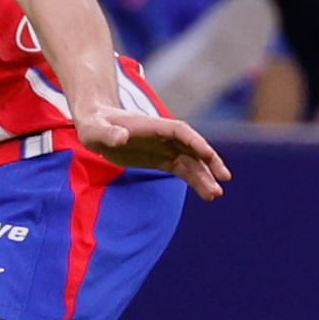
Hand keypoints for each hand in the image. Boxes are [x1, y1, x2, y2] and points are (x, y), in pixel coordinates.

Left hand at [78, 105, 231, 199]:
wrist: (96, 125)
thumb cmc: (94, 124)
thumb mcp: (95, 129)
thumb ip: (108, 133)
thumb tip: (122, 137)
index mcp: (153, 125)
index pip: (180, 131)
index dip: (195, 141)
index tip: (208, 154)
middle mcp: (164, 136)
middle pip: (193, 147)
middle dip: (209, 162)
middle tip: (223, 178)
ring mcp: (165, 148)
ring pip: (191, 162)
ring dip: (204, 176)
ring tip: (215, 195)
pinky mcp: (161, 159)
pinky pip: (183, 170)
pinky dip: (195, 180)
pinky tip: (206, 193)